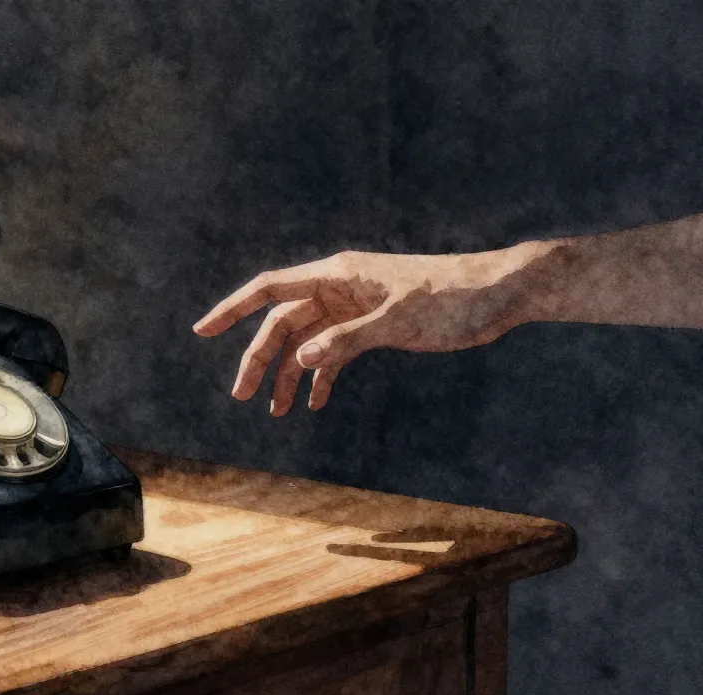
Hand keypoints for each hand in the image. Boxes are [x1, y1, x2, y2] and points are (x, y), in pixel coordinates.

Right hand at [193, 244, 553, 414]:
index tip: (201, 331)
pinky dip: (322, 376)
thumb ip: (347, 339)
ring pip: (307, 341)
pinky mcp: (374, 325)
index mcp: (337, 275)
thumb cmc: (453, 298)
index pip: (270, 289)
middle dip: (260, 359)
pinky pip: (335, 351)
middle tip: (242, 397)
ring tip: (275, 412)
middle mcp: (339, 288)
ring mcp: (354, 307)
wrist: (501, 294)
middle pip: (283, 323)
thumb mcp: (399, 320)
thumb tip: (300, 361)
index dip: (232, 309)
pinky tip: (314, 402)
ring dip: (289, 374)